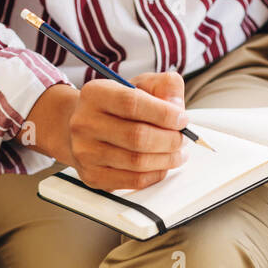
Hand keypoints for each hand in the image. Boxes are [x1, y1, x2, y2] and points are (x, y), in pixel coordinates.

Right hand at [24, 71, 187, 188]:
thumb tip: (177, 106)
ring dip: (166, 159)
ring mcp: (85, 153)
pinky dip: (155, 174)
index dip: (163, 113)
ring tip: (178, 153)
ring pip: (137, 162)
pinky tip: (162, 165)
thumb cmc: (116, 108)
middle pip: (137, 136)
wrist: (84, 130)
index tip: (182, 119)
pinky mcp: (92, 176)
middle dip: (169, 139)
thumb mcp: (137, 86)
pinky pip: (133, 181)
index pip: (132, 103)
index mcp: (95, 93)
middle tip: (183, 139)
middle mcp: (84, 123)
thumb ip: (162, 86)